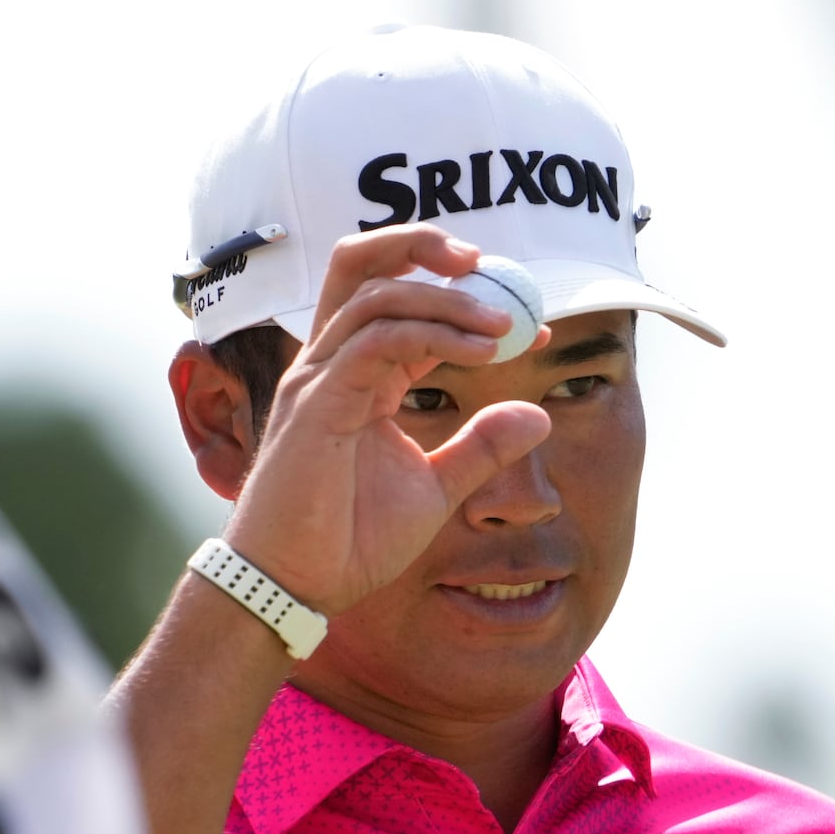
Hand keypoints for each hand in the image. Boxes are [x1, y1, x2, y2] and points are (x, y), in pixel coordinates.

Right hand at [223, 224, 551, 616]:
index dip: (468, 302)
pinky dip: (432, 334)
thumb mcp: (435, 490)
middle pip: (362, 264)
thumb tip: (538, 413)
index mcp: (355, 378)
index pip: (407, 308)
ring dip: (447, 299)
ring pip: (378, 295)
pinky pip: (376, 341)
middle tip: (491, 265)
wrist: (296, 586)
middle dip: (424, 246)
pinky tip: (480, 353)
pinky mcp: (316, 401)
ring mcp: (317, 378)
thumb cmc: (347, 542)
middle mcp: (330, 365)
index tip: (532, 324)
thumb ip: (481, 447)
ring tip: (503, 325)